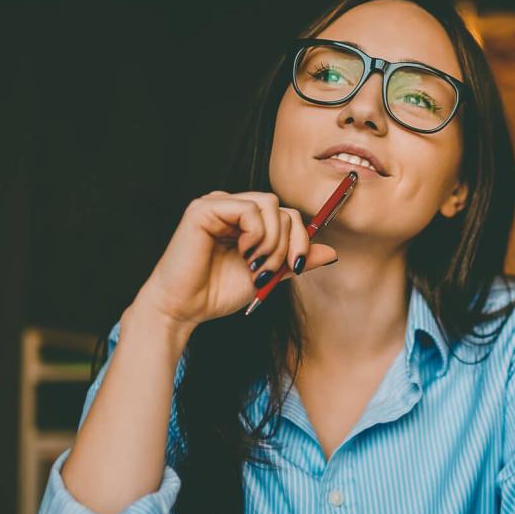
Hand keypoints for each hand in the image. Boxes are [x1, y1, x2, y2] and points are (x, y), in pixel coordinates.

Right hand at [132, 191, 339, 331]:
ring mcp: (218, 204)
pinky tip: (243, 253)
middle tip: (268, 272)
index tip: (295, 268)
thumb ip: (295, 261)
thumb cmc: (217, 293)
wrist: (184, 309)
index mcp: (246, 221)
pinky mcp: (205, 207)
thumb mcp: (268, 276)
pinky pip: (249, 209)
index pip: (288, 216)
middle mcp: (232, 207)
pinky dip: (256, 234)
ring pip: (271, 205)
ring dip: (272, 242)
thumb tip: (331, 252)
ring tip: (255, 265)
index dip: (301, 240)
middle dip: (287, 245)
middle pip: (284, 210)